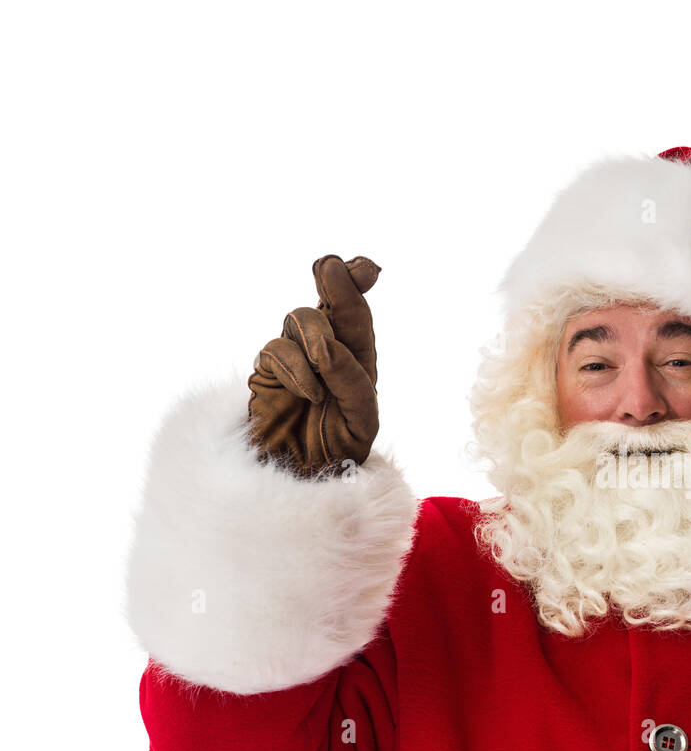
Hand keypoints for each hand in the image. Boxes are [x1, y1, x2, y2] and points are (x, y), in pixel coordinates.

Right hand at [248, 255, 381, 476]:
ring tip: (325, 362)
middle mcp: (325, 352)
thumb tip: (326, 346)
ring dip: (315, 332)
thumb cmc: (336, 454)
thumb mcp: (361, 422)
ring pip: (300, 319)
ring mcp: (293, 359)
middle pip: (329, 304)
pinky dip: (295, 367)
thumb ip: (353, 382)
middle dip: (336, 284)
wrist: (296, 483)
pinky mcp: (265, 372)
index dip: (357, 283)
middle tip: (333, 269)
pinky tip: (311, 392)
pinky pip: (276, 350)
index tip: (366, 267)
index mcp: (356, 360)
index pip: (356, 315)